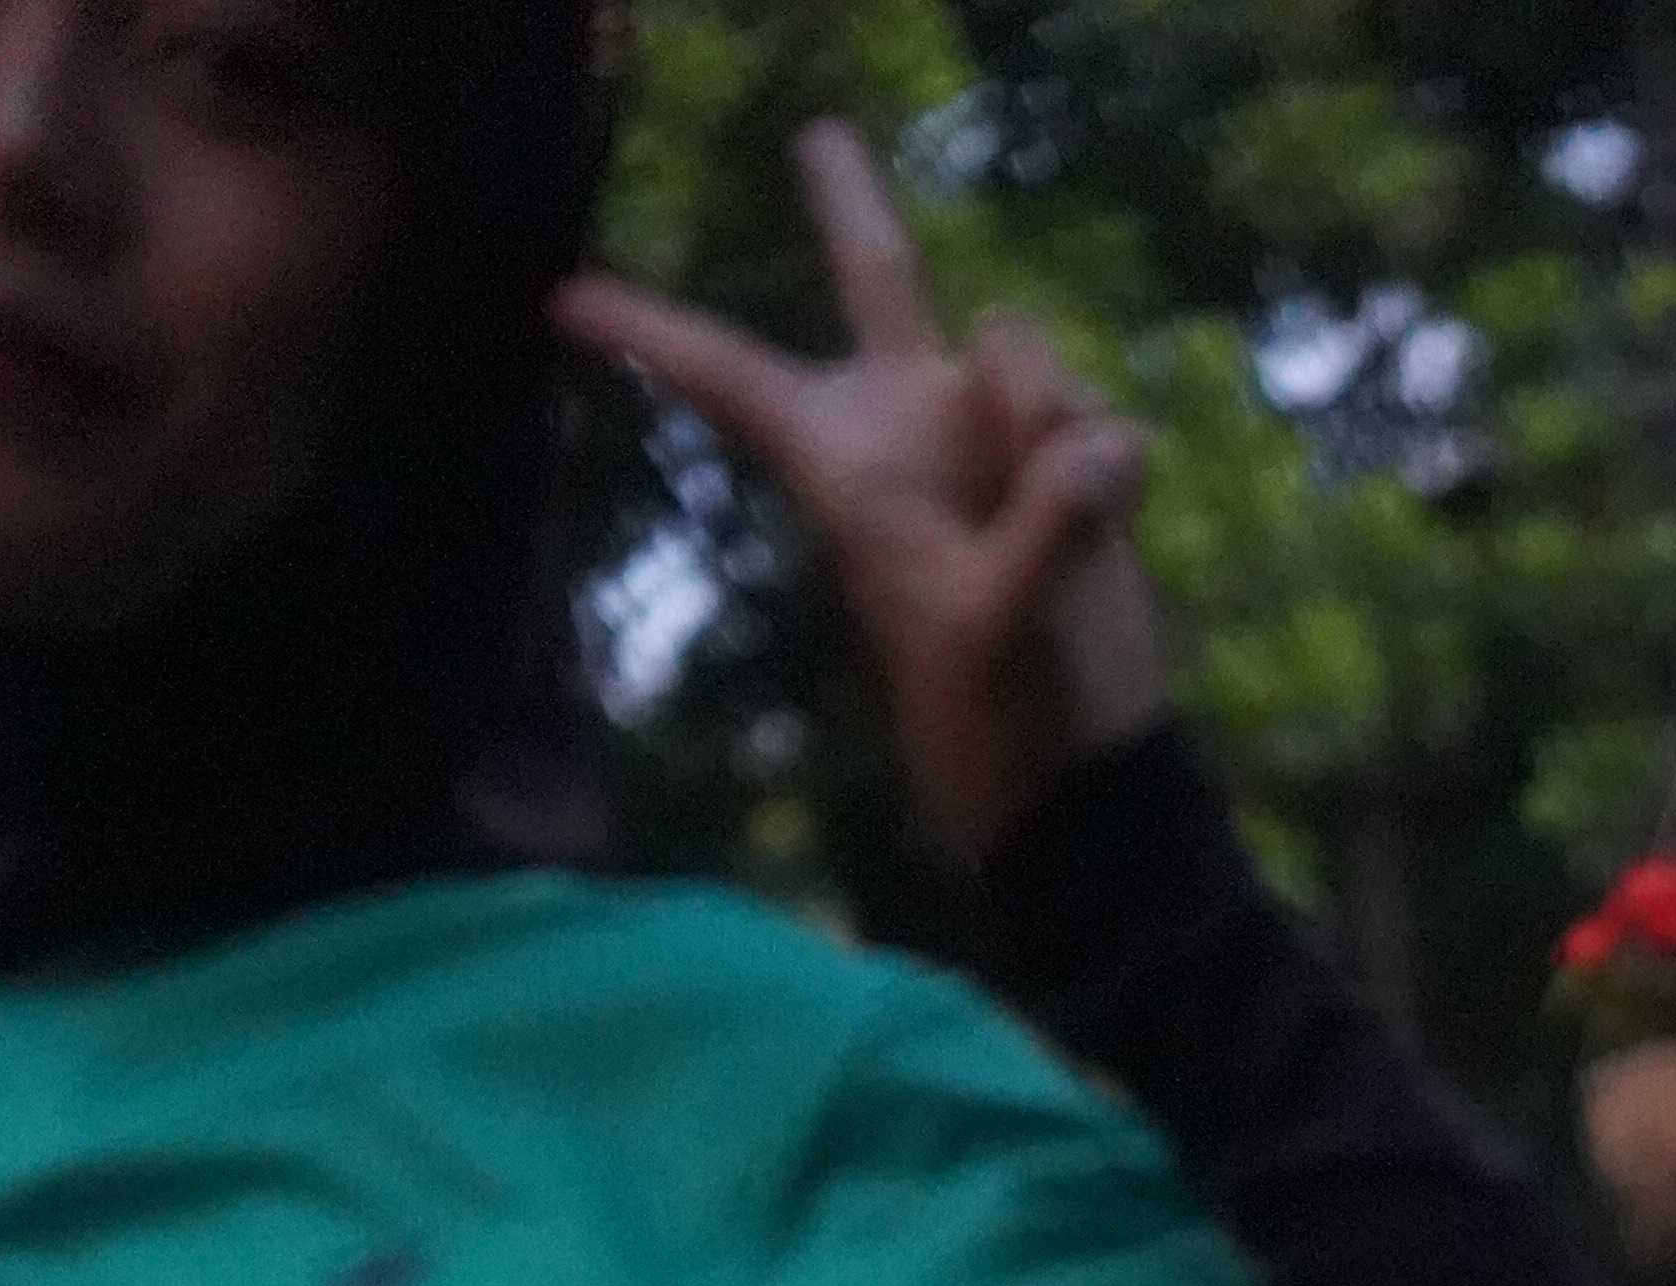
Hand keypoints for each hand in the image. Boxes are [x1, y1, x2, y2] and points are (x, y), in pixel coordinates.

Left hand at [561, 126, 1168, 862]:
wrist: (1080, 759)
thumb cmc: (1000, 709)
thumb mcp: (1001, 629)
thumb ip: (1046, 524)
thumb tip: (1098, 446)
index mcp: (846, 466)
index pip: (735, 380)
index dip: (656, 335)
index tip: (565, 302)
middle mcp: (914, 424)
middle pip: (878, 281)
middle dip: (849, 204)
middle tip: (817, 136)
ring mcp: (992, 434)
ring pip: (1018, 347)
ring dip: (1044, 413)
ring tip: (1061, 514)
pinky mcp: (1068, 456)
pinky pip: (1098, 415)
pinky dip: (1110, 467)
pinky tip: (1107, 525)